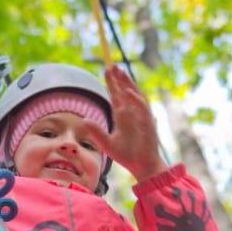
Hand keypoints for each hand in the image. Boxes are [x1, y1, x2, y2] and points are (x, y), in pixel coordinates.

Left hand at [84, 66, 168, 181]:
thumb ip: (96, 132)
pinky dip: (135, 99)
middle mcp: (131, 113)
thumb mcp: (107, 144)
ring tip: (120, 72)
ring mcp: (140, 116)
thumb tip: (84, 120)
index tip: (106, 70)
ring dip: (128, 84)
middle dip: (119, 78)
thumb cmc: (126, 155)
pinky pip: (142, 108)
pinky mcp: (147, 122)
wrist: (141, 166)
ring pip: (134, 95)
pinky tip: (127, 92)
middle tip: (111, 64)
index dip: (111, 83)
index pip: (116, 95)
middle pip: (124, 91)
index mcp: (122, 116)